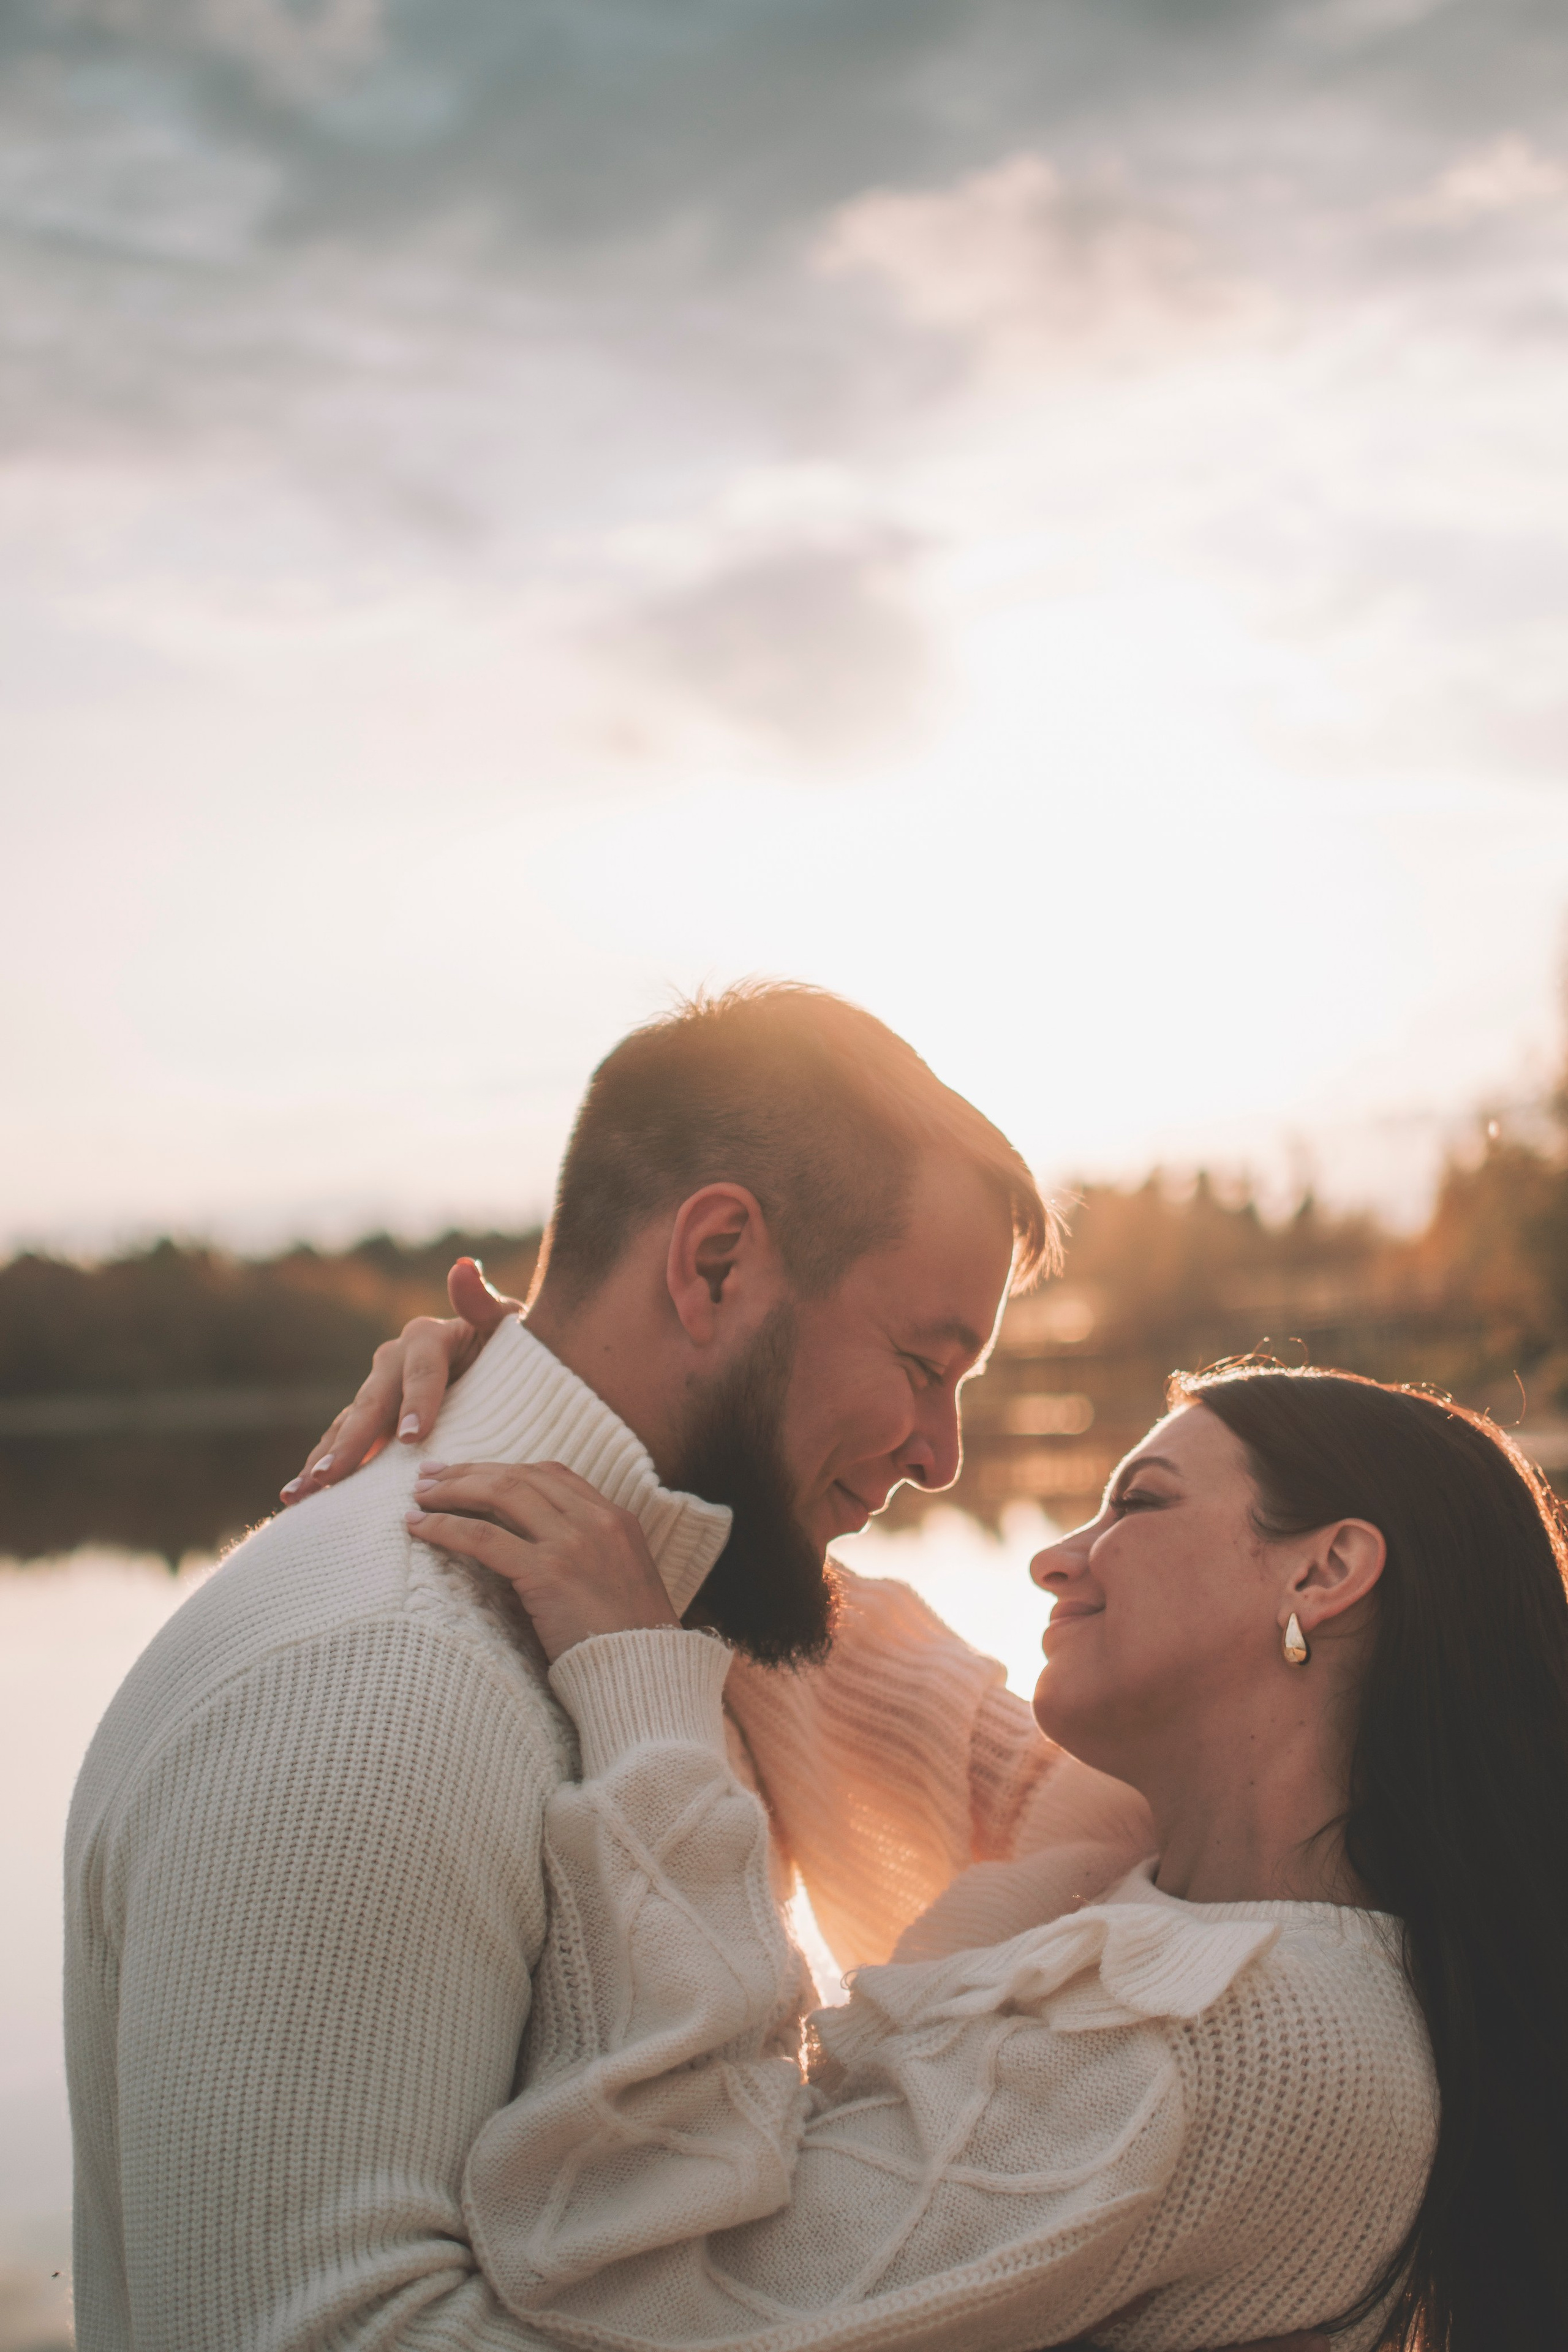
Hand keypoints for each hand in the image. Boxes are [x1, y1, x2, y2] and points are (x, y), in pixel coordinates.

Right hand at [280, 1259, 520, 1503]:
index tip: (412, 1438)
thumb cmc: (511, 1348)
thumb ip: (483, 1301)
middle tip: (332, 1477)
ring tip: (299, 1494)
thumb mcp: (504, 1323)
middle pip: (372, 1403)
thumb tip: (462, 1266)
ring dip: (322, 1460)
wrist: (499, 1367)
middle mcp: (393, 1360)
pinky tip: (300, 1497)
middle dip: (351, 1442)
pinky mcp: (371, 1419)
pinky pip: (343, 1442)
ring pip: (346, 1426)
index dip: (417, 1401)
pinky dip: (323, 1467)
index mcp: (427, 1337)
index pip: (422, 1370)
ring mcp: (377, 1390)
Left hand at [405, 1460, 679, 1662]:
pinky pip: (483, 1537)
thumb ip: (590, 1555)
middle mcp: (595, 1521)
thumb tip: (538, 1551)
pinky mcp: (547, 1573)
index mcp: (616, 1518)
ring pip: (500, 1494)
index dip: (505, 1468)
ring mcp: (572, 1544)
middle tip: (430, 1475)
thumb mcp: (621, 1581)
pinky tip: (419, 1527)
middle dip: (469, 1471)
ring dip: (452, 1490)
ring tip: (419, 1495)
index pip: (552, 1474)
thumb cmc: (630, 1641)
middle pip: (520, 1476)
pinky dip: (445, 1527)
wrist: (645, 1674)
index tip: (470, 1472)